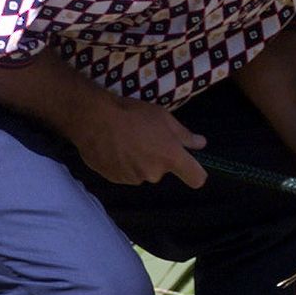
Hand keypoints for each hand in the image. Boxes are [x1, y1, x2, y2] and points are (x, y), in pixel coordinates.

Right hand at [67, 91, 207, 187]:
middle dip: (157, 158)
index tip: (189, 165)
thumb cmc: (133, 114)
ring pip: (143, 172)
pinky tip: (115, 148)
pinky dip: (123, 165)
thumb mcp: (164, 118)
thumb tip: (201, 144)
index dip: (195, 173)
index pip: (196, 179)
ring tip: (126, 141)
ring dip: (139, 161)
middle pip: (163, 171)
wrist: (94, 119)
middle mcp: (154, 173)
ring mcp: (134, 178)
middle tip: (145, 138)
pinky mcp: (115, 180)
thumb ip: (184, 135)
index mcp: (170, 157)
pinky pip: (126, 174)